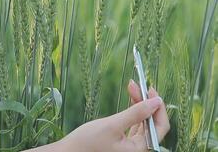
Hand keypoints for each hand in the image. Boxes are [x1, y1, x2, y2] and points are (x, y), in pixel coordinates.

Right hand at [26, 80, 169, 151]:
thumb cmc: (87, 142)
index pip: (160, 127)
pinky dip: (133, 110)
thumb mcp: (112, 125)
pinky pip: (134, 123)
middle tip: (137, 84)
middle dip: (146, 102)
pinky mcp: (123, 140)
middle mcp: (137, 148)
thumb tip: (156, 101)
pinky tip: (130, 98)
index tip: (151, 90)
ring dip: (139, 104)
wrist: (69, 151)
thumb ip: (135, 113)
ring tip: (131, 87)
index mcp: (139, 149)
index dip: (158, 107)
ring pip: (143, 121)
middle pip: (151, 122)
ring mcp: (130, 144)